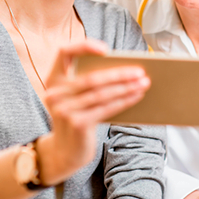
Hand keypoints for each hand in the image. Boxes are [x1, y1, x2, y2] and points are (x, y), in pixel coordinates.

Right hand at [38, 40, 150, 185]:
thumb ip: (88, 83)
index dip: (83, 47)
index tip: (106, 49)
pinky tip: (137, 96)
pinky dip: (124, 101)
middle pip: (92, 78)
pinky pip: (106, 108)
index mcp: (54, 80)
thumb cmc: (77, 118)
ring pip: (102, 94)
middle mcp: (55, 94)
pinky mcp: (77, 124)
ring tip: (144, 83)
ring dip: (126, 88)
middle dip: (119, 74)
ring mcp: (64, 110)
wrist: (65, 152)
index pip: (64, 52)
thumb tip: (124, 70)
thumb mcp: (75, 98)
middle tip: (140, 71)